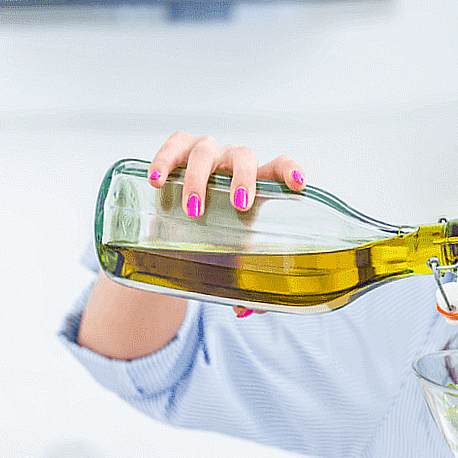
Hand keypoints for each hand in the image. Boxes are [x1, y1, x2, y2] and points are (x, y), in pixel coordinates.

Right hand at [148, 131, 306, 318]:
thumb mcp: (230, 256)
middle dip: (243, 179)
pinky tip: (158, 180)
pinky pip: (171, 147)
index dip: (290, 171)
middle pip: (244, 156)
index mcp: (256, 183)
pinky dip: (163, 161)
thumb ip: (242, 282)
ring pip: (205, 152)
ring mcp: (205, 153)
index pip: (279, 167)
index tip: (299, 185)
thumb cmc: (214, 237)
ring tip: (193, 210)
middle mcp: (232, 163)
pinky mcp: (175, 151)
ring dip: (199, 179)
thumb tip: (245, 309)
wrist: (174, 227)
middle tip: (240, 206)